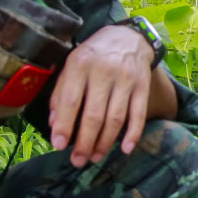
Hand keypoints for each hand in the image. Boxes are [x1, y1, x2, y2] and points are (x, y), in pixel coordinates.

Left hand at [50, 23, 155, 166]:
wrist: (128, 38)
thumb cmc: (94, 56)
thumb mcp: (72, 66)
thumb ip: (61, 94)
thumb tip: (55, 125)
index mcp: (80, 65)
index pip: (71, 100)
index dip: (65, 125)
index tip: (59, 146)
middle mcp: (103, 71)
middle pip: (94, 114)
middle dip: (85, 142)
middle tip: (78, 160)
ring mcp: (126, 79)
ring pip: (115, 118)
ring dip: (105, 142)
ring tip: (96, 157)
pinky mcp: (143, 86)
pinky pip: (138, 114)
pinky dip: (133, 134)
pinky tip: (125, 149)